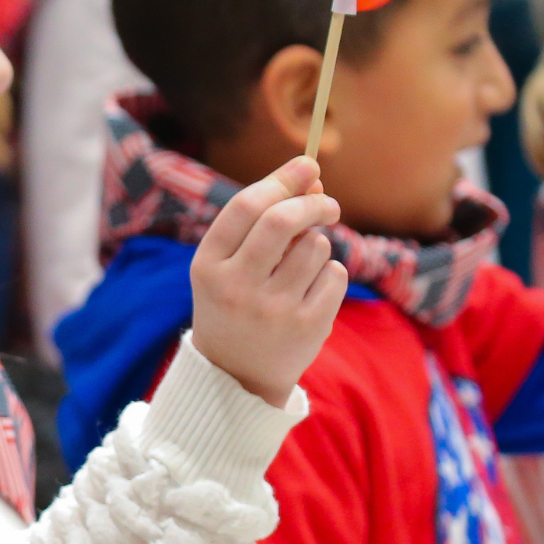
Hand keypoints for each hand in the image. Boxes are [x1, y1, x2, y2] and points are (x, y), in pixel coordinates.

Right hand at [190, 157, 348, 404]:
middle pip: (283, 220)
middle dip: (313, 202)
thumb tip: (312, 177)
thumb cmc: (234, 304)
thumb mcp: (229, 264)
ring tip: (302, 268)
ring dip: (318, 245)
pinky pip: (335, 275)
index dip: (282, 179)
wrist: (237, 377)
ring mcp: (272, 309)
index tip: (308, 166)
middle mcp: (236, 286)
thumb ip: (262, 220)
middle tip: (328, 203)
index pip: (246, 206)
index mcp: (207, 265)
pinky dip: (330, 274)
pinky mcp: (307, 326)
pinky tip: (311, 293)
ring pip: (316, 246)